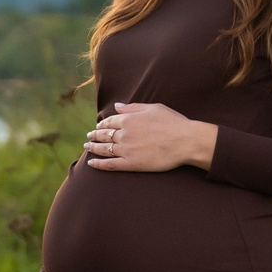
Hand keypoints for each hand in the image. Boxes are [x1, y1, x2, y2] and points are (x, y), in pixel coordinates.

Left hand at [86, 102, 217, 173]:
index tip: (98, 126)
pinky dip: (99, 164)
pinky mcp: (131, 164)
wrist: (185, 141)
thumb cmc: (173, 122)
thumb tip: (117, 106)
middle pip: (104, 135)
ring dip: (93, 148)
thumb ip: (133, 107)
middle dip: (95, 135)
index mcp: (129, 120)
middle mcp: (124, 134)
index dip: (102, 124)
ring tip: (87, 147)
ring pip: (104, 149)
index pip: (110, 122)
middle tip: (89, 137)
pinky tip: (91, 163)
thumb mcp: (153, 108)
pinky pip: (110, 165)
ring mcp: (126, 150)